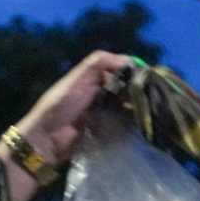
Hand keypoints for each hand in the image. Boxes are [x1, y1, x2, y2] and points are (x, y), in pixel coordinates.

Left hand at [0, 50, 138, 200]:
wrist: (46, 140)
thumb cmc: (59, 106)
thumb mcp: (77, 80)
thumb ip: (98, 64)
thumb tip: (128, 59)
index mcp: (90, 79)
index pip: (117, 69)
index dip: (132, 71)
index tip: (148, 76)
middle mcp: (98, 94)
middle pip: (124, 88)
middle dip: (137, 90)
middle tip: (153, 95)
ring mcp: (102, 113)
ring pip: (125, 106)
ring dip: (136, 107)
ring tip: (151, 110)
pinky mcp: (104, 131)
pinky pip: (121, 124)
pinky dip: (130, 122)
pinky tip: (141, 123)